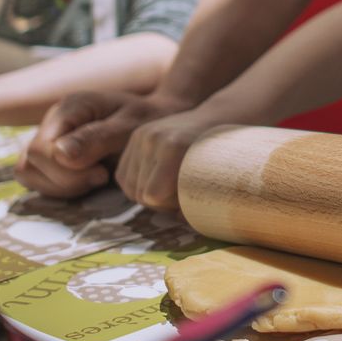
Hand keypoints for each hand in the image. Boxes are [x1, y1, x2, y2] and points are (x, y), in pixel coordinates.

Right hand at [14, 90, 181, 198]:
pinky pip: (39, 178)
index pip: (40, 150)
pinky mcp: (53, 153)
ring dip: (59, 185)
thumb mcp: (129, 127)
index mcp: (68, 107)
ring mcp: (51, 136)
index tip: (101, 173)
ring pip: (28, 172)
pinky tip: (88, 181)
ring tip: (95, 179)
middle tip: (101, 176)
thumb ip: (96, 138)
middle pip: (30, 163)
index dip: (66, 171)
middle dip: (65, 180)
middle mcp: (53, 120)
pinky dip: (59, 187)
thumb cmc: (148, 120)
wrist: (159, 120)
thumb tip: (61, 153)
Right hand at [115, 108, 233, 208]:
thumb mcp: (211, 181)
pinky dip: (138, 183)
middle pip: (140, 193)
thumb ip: (194, 204)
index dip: (168, 205)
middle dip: (160, 201)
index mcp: (173, 146)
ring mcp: (141, 135)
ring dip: (148, 193)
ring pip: (130, 187)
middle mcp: (152, 138)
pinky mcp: (135, 136)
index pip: (153, 196)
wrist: (216, 121)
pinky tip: (157, 178)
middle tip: (181, 192)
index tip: (187, 198)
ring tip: (171, 185)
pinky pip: (123, 176)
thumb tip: (178, 219)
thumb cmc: (218, 157)